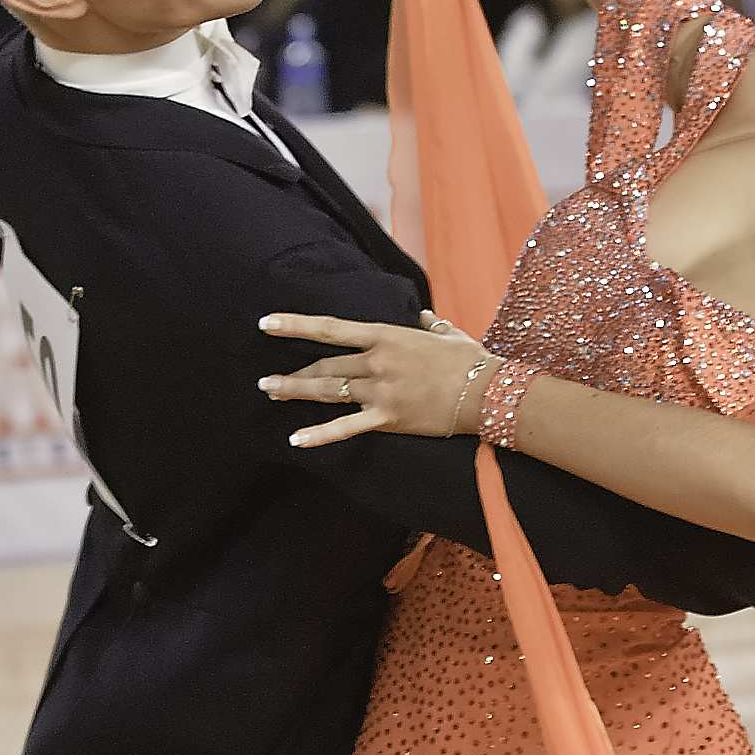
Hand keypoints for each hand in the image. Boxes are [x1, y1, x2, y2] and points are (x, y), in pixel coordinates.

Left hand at [255, 306, 495, 444]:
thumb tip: (425, 315)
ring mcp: (380, 390)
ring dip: (295, 391)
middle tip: (267, 381)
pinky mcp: (388, 418)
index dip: (295, 326)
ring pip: (329, 391)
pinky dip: (319, 434)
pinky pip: (347, 428)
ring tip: (270, 394)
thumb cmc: (472, 361)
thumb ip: (431, 323)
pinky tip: (295, 439)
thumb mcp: (448, 334)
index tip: (267, 324)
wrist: (488, 391)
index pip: (330, 329)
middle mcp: (377, 361)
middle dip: (294, 373)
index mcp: (386, 336)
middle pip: (325, 366)